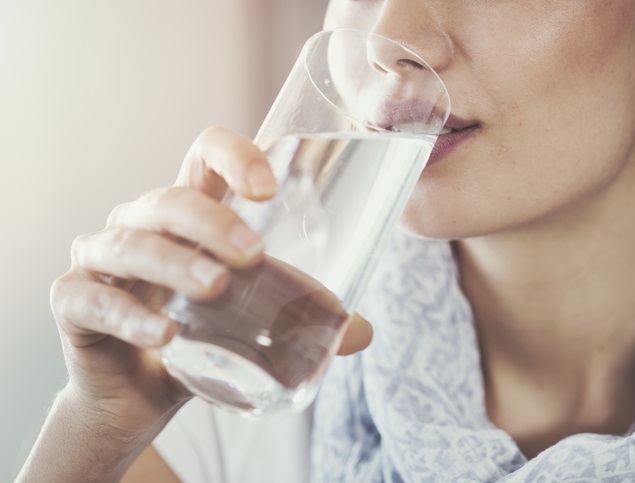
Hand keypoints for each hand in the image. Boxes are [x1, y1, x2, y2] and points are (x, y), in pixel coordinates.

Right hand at [50, 126, 372, 436]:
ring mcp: (102, 259)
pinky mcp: (74, 301)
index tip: (270, 187)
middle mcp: (142, 224)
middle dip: (212, 222)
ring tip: (216, 288)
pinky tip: (165, 336)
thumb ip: (299, 317)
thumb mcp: (252, 320)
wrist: (140, 396)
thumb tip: (361, 332)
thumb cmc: (200, 339)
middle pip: (170, 200)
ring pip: (133, 244)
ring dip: (176, 263)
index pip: (204, 157)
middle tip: (253, 255)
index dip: (234, 155)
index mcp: (189, 215)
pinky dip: (130, 315)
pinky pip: (94, 299)